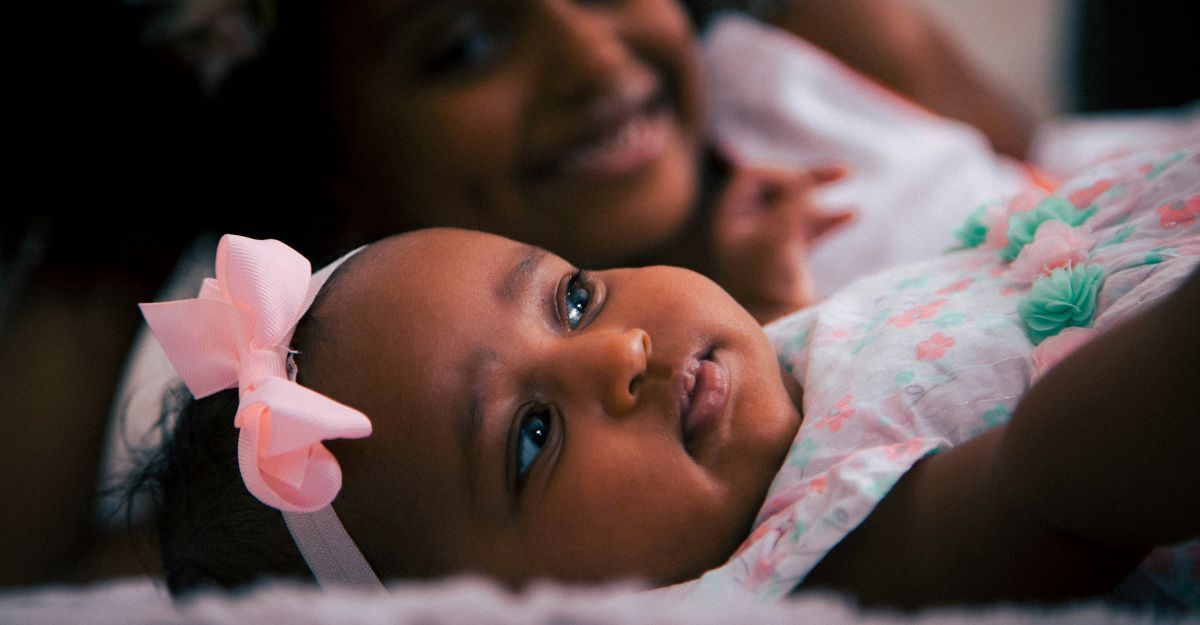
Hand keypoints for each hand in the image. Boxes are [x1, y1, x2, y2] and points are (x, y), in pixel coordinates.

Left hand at [711, 161, 854, 323]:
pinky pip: (811, 225)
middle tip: (839, 174)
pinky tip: (852, 214)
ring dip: (821, 193)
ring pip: (797, 203)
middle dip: (806, 179)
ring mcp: (770, 236)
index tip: (803, 187)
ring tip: (846, 176)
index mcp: (732, 217)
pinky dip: (830, 217)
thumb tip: (807, 180)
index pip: (753, 176)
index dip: (781, 174)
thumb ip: (791, 208)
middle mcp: (748, 223)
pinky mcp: (791, 252)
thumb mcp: (776, 240)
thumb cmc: (766, 284)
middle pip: (778, 184)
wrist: (776, 326)